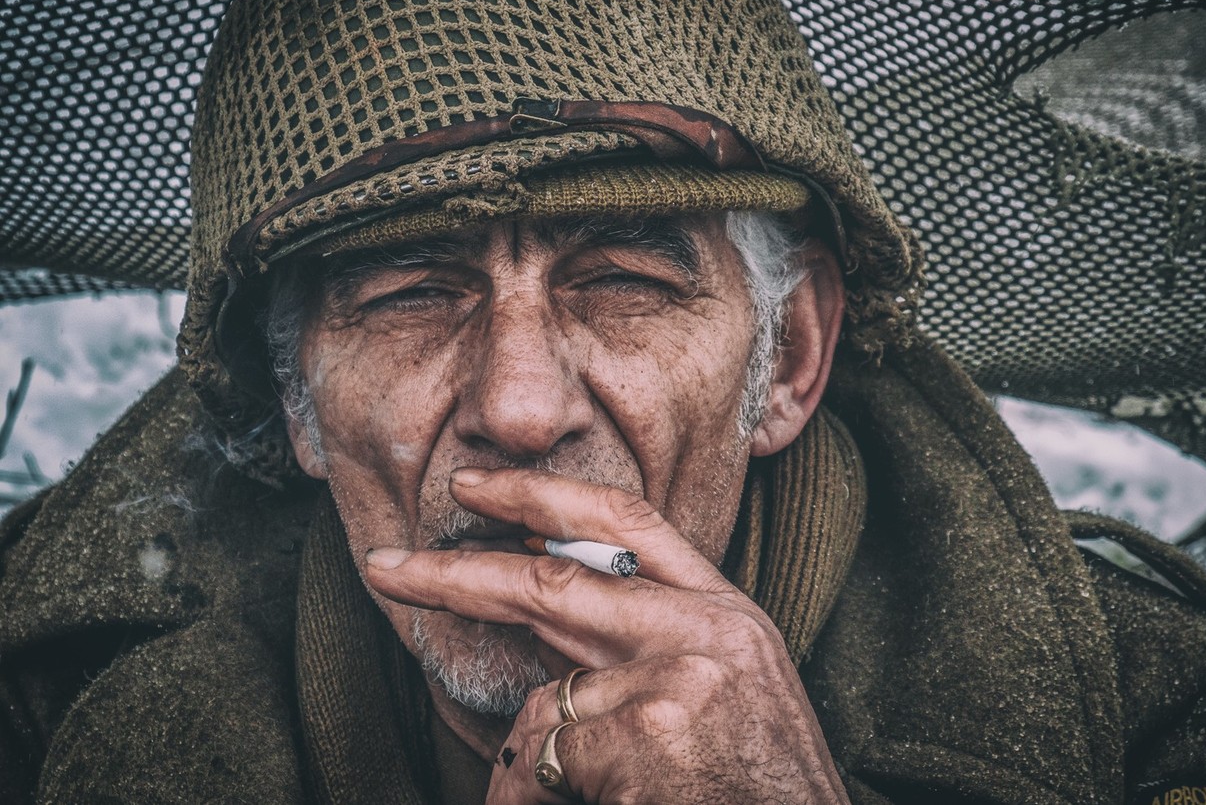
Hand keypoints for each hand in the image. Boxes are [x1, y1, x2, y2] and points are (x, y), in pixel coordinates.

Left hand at [365, 467, 849, 803]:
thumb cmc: (763, 780)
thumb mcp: (734, 685)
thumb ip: (655, 641)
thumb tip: (551, 623)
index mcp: (725, 611)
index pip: (626, 522)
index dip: (542, 497)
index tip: (479, 488)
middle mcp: (701, 629)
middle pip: (552, 584)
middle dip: (456, 576)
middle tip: (386, 569)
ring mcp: (673, 676)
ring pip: (549, 698)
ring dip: (541, 758)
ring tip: (603, 790)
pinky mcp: (644, 732)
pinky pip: (550, 758)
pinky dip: (545, 794)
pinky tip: (616, 804)